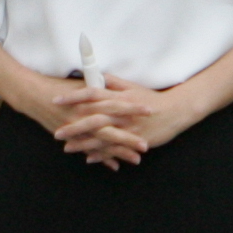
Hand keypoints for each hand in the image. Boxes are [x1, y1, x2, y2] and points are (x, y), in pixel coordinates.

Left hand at [55, 81, 204, 168]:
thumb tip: (97, 75)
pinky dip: (102, 154)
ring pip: (102, 137)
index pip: (92, 94)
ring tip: (67, 148)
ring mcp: (128, 128)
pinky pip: (116, 149)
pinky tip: (89, 158)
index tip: (57, 100)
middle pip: (93, 118)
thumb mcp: (133, 87)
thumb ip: (114, 82)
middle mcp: (121, 112)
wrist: (175, 111)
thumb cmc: (152, 98)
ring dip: (84, 143)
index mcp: (119, 97)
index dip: (73, 97)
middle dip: (74, 126)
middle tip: (57, 132)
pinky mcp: (135, 141)